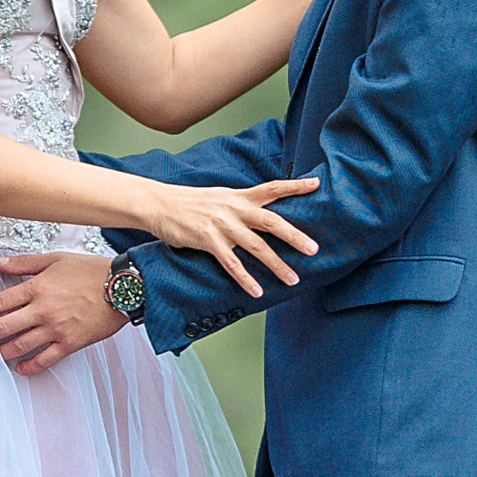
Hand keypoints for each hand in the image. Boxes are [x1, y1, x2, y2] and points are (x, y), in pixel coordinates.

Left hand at [0, 253, 126, 376]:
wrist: (123, 287)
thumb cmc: (91, 270)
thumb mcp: (56, 259)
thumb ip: (25, 263)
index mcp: (37, 288)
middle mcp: (42, 310)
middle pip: (2, 327)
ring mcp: (56, 329)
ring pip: (19, 345)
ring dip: (0, 353)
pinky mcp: (70, 343)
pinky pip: (45, 359)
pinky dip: (30, 366)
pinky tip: (20, 367)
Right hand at [145, 174, 320, 297]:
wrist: (159, 204)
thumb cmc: (189, 203)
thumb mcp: (219, 197)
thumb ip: (240, 204)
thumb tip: (258, 213)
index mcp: (239, 196)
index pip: (272, 188)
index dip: (295, 185)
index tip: (316, 184)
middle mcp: (234, 209)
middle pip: (271, 221)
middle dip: (294, 236)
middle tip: (314, 249)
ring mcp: (222, 225)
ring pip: (256, 246)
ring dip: (276, 264)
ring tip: (292, 279)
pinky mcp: (208, 240)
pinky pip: (231, 263)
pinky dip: (246, 278)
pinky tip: (257, 291)